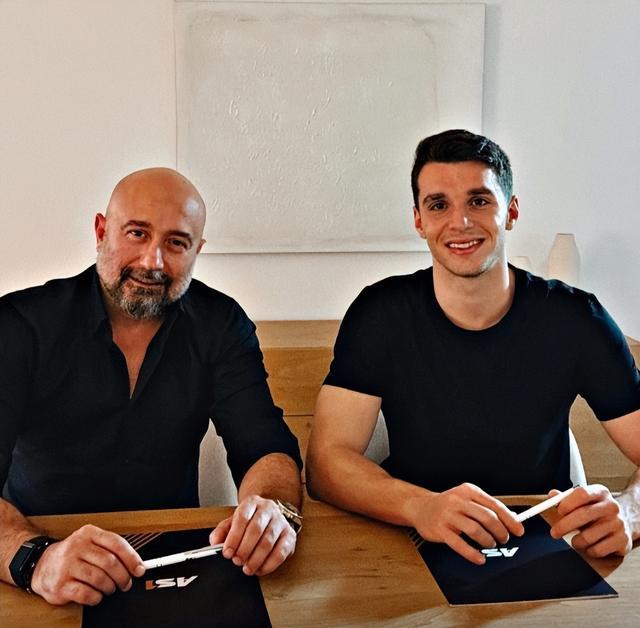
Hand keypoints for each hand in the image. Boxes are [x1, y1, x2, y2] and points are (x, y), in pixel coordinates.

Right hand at [30, 524, 144, 605]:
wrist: (41, 564)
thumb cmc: (73, 555)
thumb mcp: (90, 543)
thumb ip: (112, 550)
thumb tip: (137, 565)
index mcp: (88, 533)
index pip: (116, 543)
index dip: (132, 558)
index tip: (140, 569)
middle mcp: (77, 547)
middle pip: (110, 562)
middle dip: (123, 576)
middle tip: (126, 583)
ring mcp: (67, 566)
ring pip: (99, 579)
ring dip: (109, 587)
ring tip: (110, 589)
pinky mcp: (60, 585)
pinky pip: (86, 594)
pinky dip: (96, 597)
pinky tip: (96, 595)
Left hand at [209, 495, 295, 576]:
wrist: (269, 516)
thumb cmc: (249, 521)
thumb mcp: (232, 522)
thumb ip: (221, 532)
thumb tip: (214, 543)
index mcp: (252, 502)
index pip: (242, 517)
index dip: (234, 537)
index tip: (227, 552)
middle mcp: (268, 509)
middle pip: (256, 529)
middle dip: (244, 549)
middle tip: (237, 561)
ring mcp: (281, 521)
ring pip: (268, 541)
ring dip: (256, 558)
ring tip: (247, 568)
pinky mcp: (290, 535)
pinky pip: (281, 552)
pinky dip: (269, 564)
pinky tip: (260, 569)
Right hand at [407, 483, 523, 564]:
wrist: (420, 507)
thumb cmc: (448, 505)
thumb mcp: (466, 498)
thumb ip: (484, 507)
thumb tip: (510, 521)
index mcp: (468, 490)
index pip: (494, 504)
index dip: (509, 519)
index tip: (519, 530)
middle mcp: (458, 500)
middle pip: (487, 517)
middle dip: (500, 531)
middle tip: (504, 539)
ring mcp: (448, 515)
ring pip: (475, 530)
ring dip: (488, 540)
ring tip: (490, 544)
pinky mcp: (440, 529)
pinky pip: (459, 544)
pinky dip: (472, 553)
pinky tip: (479, 557)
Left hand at [550, 484, 631, 556]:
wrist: (625, 522)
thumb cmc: (598, 511)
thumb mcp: (584, 500)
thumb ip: (566, 498)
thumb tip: (552, 495)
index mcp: (601, 492)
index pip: (582, 494)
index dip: (567, 503)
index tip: (558, 511)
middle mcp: (611, 506)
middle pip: (583, 515)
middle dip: (564, 526)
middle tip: (554, 533)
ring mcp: (619, 524)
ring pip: (589, 536)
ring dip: (576, 541)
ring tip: (575, 540)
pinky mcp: (622, 541)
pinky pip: (598, 550)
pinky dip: (588, 550)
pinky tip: (589, 546)